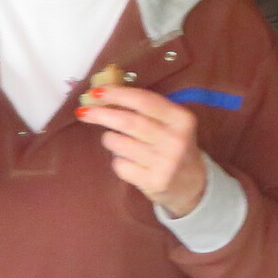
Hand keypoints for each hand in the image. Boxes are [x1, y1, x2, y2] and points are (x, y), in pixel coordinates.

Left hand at [80, 85, 208, 215]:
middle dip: (102, 114)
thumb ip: (146, 109)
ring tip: (115, 140)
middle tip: (84, 112)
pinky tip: (128, 160)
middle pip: (129, 122)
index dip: (118, 94)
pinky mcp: (153, 182)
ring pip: (120, 144)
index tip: (97, 92)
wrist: (194, 185)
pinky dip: (117, 160)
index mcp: (181, 119)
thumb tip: (105, 94)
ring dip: (110, 139)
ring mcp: (165, 163)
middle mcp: (176, 140)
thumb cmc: (174, 146)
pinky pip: (120, 166)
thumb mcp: (172, 123)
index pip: (145, 101)